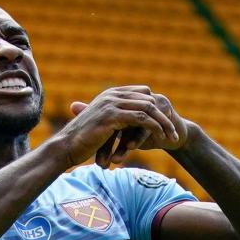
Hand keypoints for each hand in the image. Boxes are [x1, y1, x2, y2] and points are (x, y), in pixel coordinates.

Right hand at [61, 86, 183, 167]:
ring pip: (147, 108)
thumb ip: (115, 120)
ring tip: (172, 136)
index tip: (166, 121)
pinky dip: (153, 127)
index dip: (155, 106)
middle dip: (163, 114)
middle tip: (174, 130)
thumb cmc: (82, 141)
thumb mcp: (101, 125)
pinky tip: (161, 137)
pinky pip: (141, 118)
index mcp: (110, 94)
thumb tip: (127, 124)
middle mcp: (111, 95)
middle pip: (148, 98)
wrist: (66, 147)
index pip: (142, 92)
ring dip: (162, 122)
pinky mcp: (112, 116)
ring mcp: (111, 104)